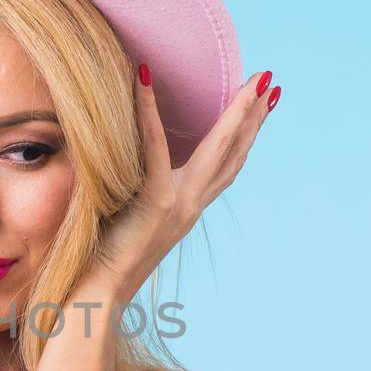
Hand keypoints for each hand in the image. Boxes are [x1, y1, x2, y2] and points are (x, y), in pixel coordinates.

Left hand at [87, 65, 280, 304]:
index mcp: (189, 208)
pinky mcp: (155, 201)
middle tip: (270, 81)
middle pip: (234, 152)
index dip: (247, 135)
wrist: (100, 291)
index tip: (264, 105)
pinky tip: (143, 79)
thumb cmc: (105, 255)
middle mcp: (192, 204)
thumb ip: (142, 188)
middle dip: (255, 115)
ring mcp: (179, 203)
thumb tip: (128, 158)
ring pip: (215, 149)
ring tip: (248, 84)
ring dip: (234, 114)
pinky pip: (152, 147)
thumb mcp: (133, 216)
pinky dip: (147, 110)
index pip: (227, 165)